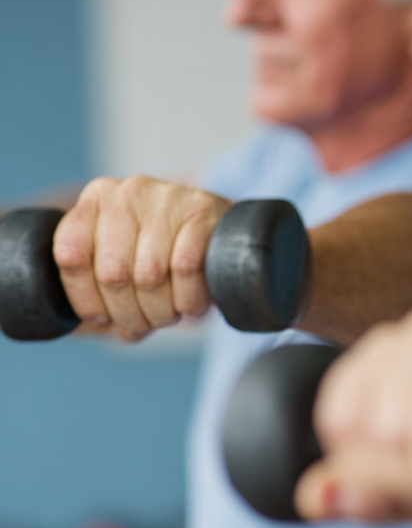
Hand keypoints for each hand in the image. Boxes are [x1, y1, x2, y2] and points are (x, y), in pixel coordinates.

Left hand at [53, 177, 229, 340]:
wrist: (222, 227)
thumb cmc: (166, 249)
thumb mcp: (127, 260)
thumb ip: (111, 294)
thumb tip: (122, 334)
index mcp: (94, 202)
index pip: (72, 258)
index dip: (88, 301)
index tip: (105, 320)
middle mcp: (125, 193)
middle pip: (113, 274)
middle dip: (129, 314)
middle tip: (146, 324)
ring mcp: (165, 197)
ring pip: (149, 275)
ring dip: (160, 311)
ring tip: (169, 316)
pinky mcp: (202, 209)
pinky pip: (185, 267)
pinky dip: (188, 298)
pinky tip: (192, 306)